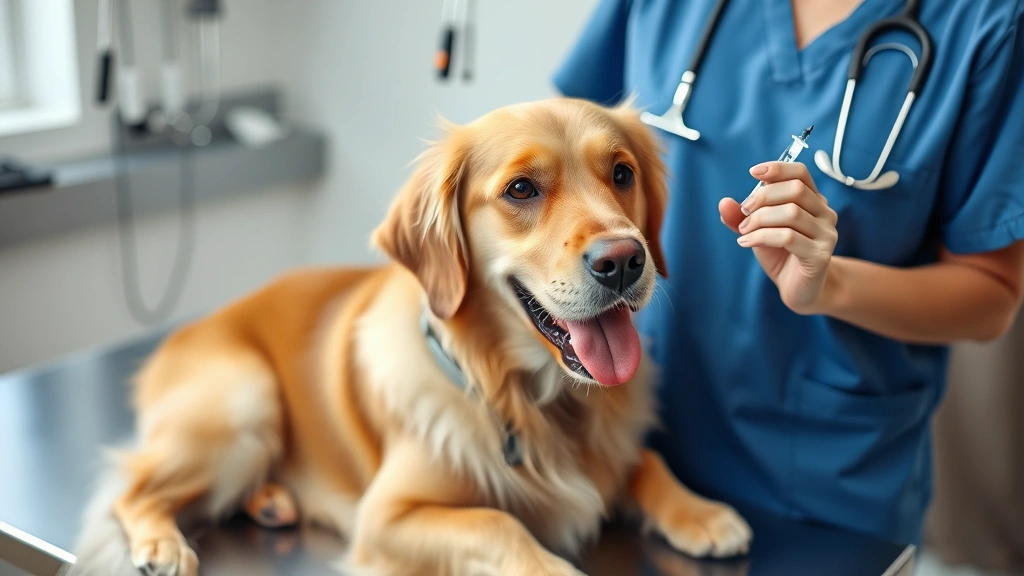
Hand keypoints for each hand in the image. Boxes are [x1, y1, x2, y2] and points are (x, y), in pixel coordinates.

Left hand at [719, 161, 837, 313]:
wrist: (799, 289)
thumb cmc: (781, 255)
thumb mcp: (758, 230)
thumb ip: (742, 216)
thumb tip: (724, 203)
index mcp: (813, 201)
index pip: (801, 173)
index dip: (778, 168)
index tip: (753, 173)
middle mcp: (825, 213)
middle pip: (795, 190)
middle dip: (762, 197)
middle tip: (744, 213)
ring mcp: (826, 234)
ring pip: (791, 212)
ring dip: (760, 219)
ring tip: (744, 232)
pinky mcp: (821, 255)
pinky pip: (788, 236)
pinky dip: (761, 236)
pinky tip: (746, 242)